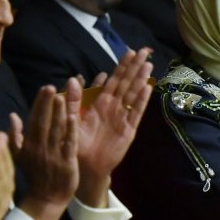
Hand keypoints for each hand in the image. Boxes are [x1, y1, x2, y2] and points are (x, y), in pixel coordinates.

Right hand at [14, 86, 77, 219]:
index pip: (33, 120)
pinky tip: (73, 117)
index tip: (44, 88)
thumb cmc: (35, 174)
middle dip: (47, 104)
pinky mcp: (66, 163)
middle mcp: (40, 148)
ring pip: (56, 131)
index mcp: (29, 145)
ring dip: (58, 113)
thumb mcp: (20, 157)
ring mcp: (53, 155)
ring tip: (62, 97)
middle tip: (51, 87)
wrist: (46, 199)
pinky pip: (68, 144)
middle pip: (43, 122)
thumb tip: (12, 115)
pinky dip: (70, 131)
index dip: (39, 104)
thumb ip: (16, 136)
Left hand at [70, 49, 153, 207]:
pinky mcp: (129, 130)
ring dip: (141, 80)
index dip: (121, 66)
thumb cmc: (77, 145)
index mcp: (100, 103)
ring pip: (133, 94)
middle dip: (135, 67)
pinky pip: (136, 112)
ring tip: (148, 65)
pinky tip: (147, 88)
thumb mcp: (71, 120)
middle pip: (126, 83)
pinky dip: (141, 100)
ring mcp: (122, 117)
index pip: (113, 80)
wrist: (86, 168)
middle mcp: (113, 107)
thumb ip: (73, 100)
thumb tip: (73, 78)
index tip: (128, 52)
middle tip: (144, 51)